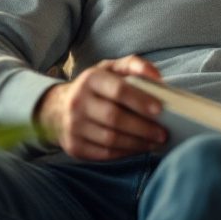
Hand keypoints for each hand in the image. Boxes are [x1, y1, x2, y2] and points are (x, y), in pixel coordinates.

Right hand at [35, 56, 167, 160]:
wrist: (57, 108)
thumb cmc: (95, 87)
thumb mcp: (110, 68)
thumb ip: (134, 65)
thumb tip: (157, 77)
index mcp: (90, 79)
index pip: (118, 90)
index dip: (140, 100)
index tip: (160, 109)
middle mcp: (78, 102)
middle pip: (115, 118)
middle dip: (143, 128)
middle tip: (163, 133)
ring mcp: (74, 126)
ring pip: (110, 139)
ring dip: (137, 143)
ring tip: (155, 142)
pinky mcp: (74, 146)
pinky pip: (104, 154)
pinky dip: (125, 153)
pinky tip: (139, 148)